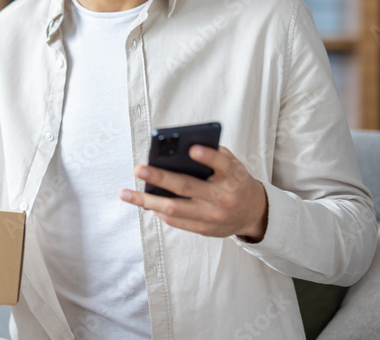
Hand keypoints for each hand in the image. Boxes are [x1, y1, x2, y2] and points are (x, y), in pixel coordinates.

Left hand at [119, 146, 268, 240]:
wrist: (253, 212)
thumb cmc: (234, 180)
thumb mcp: (231, 163)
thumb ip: (211, 155)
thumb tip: (176, 150)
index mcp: (233, 175)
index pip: (222, 163)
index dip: (208, 156)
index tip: (191, 149)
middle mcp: (223, 197)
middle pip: (187, 187)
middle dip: (160, 178)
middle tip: (139, 169)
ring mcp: (213, 215)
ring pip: (174, 209)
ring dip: (147, 202)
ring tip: (125, 194)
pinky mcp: (205, 229)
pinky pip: (176, 221)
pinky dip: (158, 211)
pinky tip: (144, 203)